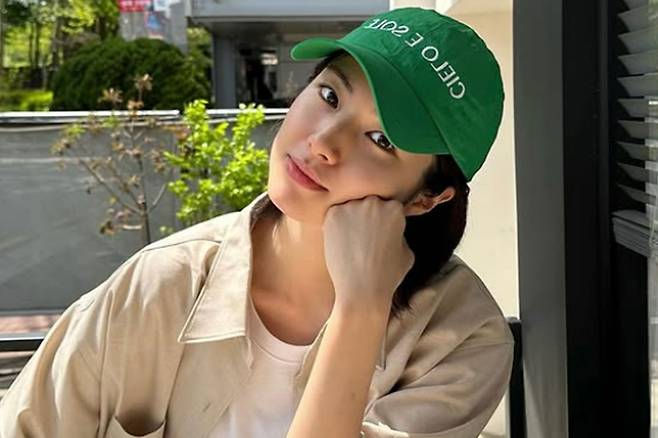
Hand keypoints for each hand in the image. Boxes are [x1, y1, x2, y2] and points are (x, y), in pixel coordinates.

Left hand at [323, 195, 414, 310]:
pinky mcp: (333, 215)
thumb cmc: (387, 276)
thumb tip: (392, 227)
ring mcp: (352, 206)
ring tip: (350, 243)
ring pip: (350, 206)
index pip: (387, 205)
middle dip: (366, 217)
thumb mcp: (407, 252)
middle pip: (368, 202)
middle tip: (363, 238)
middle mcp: (374, 202)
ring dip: (350, 219)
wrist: (361, 290)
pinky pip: (333, 214)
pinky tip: (339, 243)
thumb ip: (399, 233)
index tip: (377, 233)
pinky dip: (334, 226)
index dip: (382, 220)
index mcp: (395, 208)